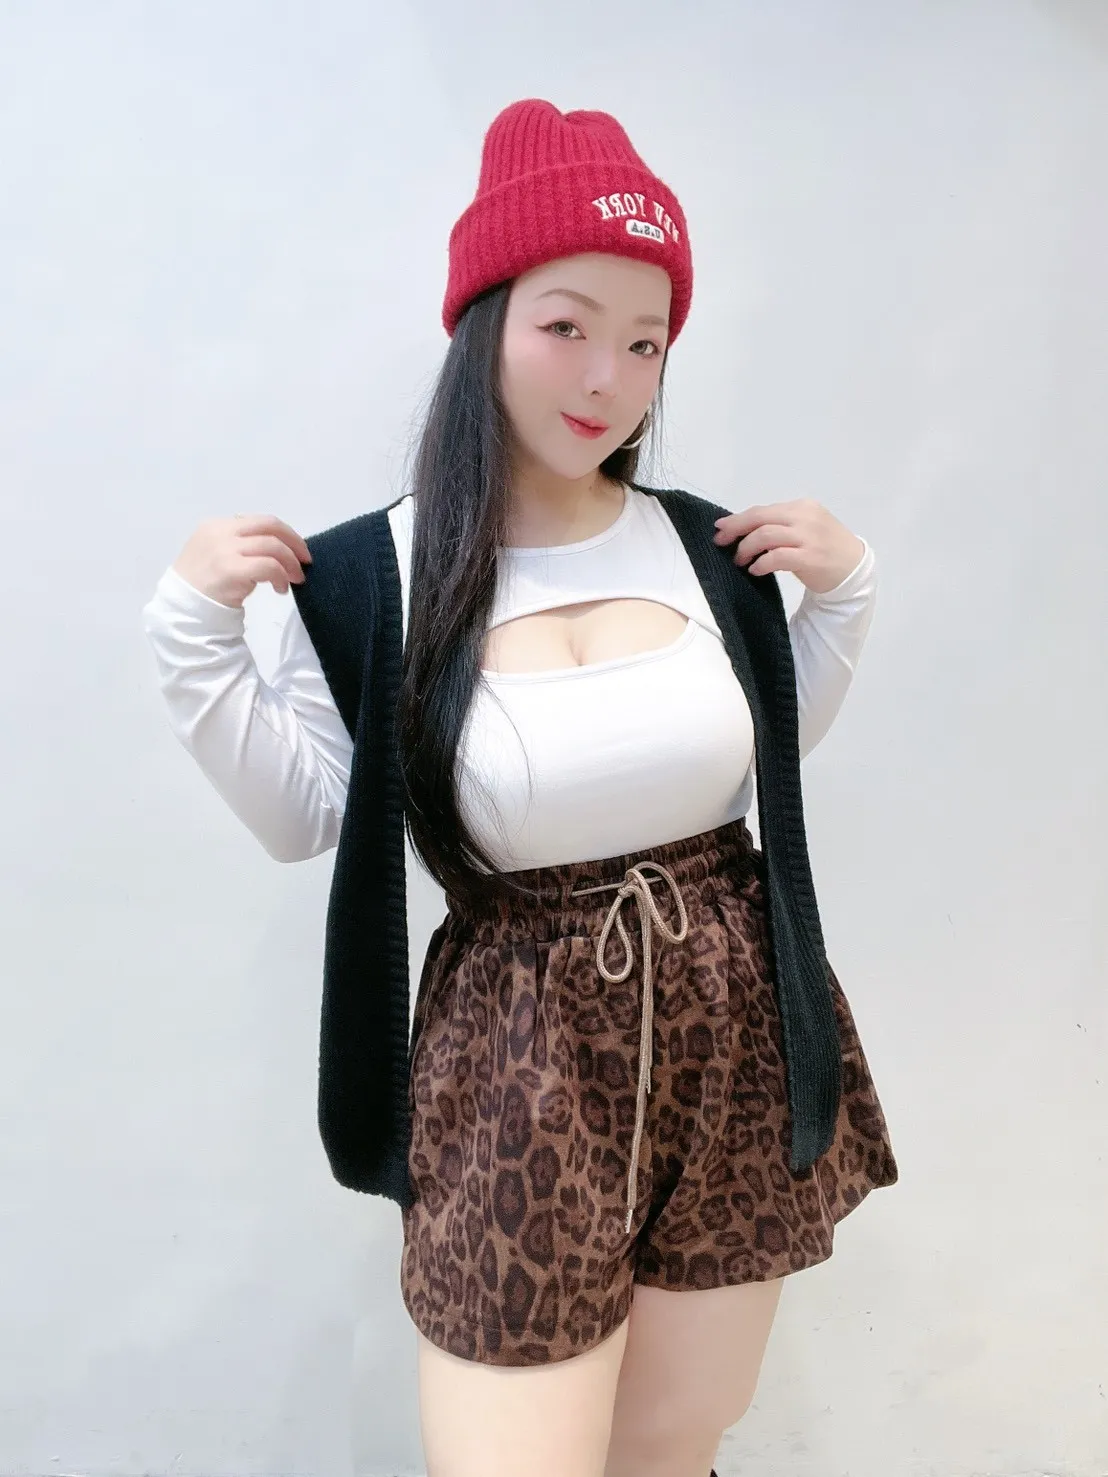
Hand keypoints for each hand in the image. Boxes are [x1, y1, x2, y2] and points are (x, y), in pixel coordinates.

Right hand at [171, 513, 312, 607]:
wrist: (182, 609)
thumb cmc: (201, 586)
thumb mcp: (216, 553)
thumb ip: (238, 543)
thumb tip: (274, 544)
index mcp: (217, 525)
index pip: (259, 521)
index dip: (283, 533)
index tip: (296, 548)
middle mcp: (220, 532)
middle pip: (270, 526)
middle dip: (294, 542)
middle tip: (306, 561)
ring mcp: (225, 549)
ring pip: (273, 546)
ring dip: (291, 563)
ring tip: (294, 580)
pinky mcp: (231, 569)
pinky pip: (269, 566)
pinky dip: (281, 576)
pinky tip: (281, 589)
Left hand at [712, 499, 864, 594]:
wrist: (854, 569)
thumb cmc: (825, 549)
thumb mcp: (805, 528)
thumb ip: (780, 525)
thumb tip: (744, 530)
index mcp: (802, 507)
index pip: (763, 510)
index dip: (738, 519)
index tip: (721, 528)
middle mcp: (805, 517)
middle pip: (760, 518)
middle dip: (735, 530)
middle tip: (721, 543)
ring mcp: (809, 537)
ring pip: (765, 535)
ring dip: (746, 549)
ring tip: (740, 560)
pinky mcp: (810, 558)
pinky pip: (777, 557)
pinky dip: (761, 563)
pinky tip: (755, 570)